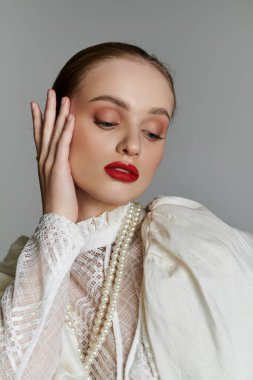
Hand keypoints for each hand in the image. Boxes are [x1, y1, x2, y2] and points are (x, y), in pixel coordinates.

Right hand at [31, 88, 78, 222]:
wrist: (58, 219)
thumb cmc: (62, 204)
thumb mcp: (61, 183)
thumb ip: (63, 171)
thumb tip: (67, 164)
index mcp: (45, 163)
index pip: (41, 136)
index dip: (40, 120)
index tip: (39, 105)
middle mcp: (44, 160)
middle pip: (45, 129)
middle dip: (47, 109)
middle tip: (50, 92)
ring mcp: (50, 163)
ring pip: (53, 133)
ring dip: (57, 114)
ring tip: (61, 97)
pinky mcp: (59, 168)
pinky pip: (63, 144)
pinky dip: (66, 129)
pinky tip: (69, 117)